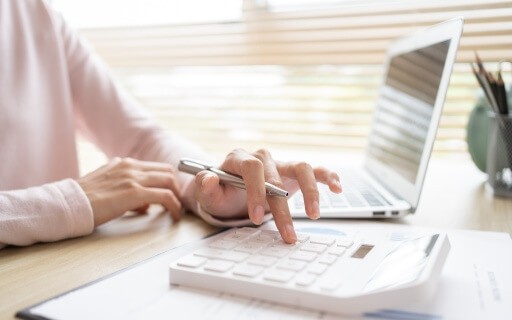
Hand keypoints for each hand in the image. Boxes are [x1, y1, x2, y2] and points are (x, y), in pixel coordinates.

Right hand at [77, 157, 181, 226]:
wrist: (69, 204)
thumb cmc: (84, 200)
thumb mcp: (107, 185)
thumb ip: (127, 188)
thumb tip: (145, 204)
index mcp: (124, 163)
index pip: (156, 167)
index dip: (167, 181)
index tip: (171, 193)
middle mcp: (131, 166)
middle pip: (167, 171)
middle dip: (175, 188)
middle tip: (177, 202)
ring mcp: (133, 178)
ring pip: (169, 182)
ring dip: (177, 197)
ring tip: (177, 210)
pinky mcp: (134, 193)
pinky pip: (165, 197)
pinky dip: (175, 206)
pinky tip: (175, 215)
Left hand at [194, 149, 341, 242]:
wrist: (231, 192)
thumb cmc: (222, 193)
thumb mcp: (208, 193)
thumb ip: (205, 186)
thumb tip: (210, 178)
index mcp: (239, 158)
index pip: (251, 168)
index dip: (256, 191)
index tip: (255, 218)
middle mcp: (262, 157)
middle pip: (276, 175)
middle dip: (281, 207)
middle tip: (286, 233)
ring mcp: (281, 164)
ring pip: (302, 168)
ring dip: (310, 192)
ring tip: (314, 216)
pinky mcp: (294, 173)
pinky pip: (315, 170)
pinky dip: (328, 177)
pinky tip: (337, 189)